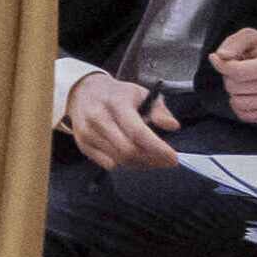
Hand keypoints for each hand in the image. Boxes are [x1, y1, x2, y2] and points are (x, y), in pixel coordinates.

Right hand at [58, 66, 177, 173]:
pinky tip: (133, 155)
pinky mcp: (83, 144)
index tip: (173, 157)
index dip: (157, 148)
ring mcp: (87, 133)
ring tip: (152, 158)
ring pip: (120, 160)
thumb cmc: (116, 95)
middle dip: (152, 160)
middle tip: (166, 160)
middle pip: (128, 151)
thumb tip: (172, 126)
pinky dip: (125, 164)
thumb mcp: (141, 93)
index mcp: (116, 103)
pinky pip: (108, 164)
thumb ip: (159, 110)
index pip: (137, 131)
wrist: (83, 92)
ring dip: (141, 164)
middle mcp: (98, 118)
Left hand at [210, 30, 256, 130]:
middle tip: (240, 70)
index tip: (219, 58)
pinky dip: (241, 105)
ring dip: (235, 93)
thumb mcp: (251, 37)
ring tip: (246, 82)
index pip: (237, 72)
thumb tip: (221, 56)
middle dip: (230, 78)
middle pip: (234, 88)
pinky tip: (250, 94)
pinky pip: (244, 115)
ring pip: (237, 103)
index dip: (222, 65)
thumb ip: (233, 43)